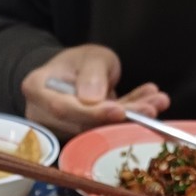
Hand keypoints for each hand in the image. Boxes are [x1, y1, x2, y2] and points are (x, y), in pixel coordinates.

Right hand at [22, 44, 169, 138]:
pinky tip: (150, 105)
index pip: (62, 107)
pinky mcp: (79, 140)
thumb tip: (92, 99)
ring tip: (157, 102)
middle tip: (152, 107)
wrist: (73, 76)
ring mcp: (59, 131)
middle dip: (121, 117)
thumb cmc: (78, 63)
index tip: (118, 111)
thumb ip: (92, 72)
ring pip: (98, 131)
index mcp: (37, 89)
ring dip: (132, 118)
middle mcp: (43, 115)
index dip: (91, 113)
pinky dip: (130, 120)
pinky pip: (105, 133)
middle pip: (82, 123)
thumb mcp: (89, 55)